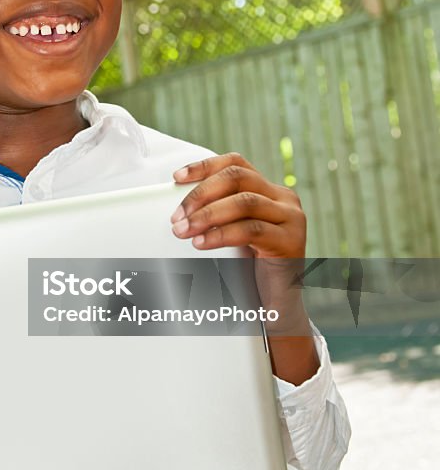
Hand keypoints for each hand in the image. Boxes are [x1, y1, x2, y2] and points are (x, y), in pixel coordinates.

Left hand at [170, 152, 305, 258]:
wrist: (276, 305)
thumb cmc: (251, 268)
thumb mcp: (233, 232)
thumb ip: (218, 213)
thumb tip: (181, 208)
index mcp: (269, 191)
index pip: (236, 164)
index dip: (205, 166)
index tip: (177, 177)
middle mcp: (284, 199)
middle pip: (238, 178)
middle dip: (201, 193)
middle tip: (177, 216)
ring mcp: (291, 218)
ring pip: (244, 202)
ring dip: (207, 215)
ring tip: (184, 230)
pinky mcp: (292, 241)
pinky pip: (251, 230)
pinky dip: (222, 234)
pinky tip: (203, 242)